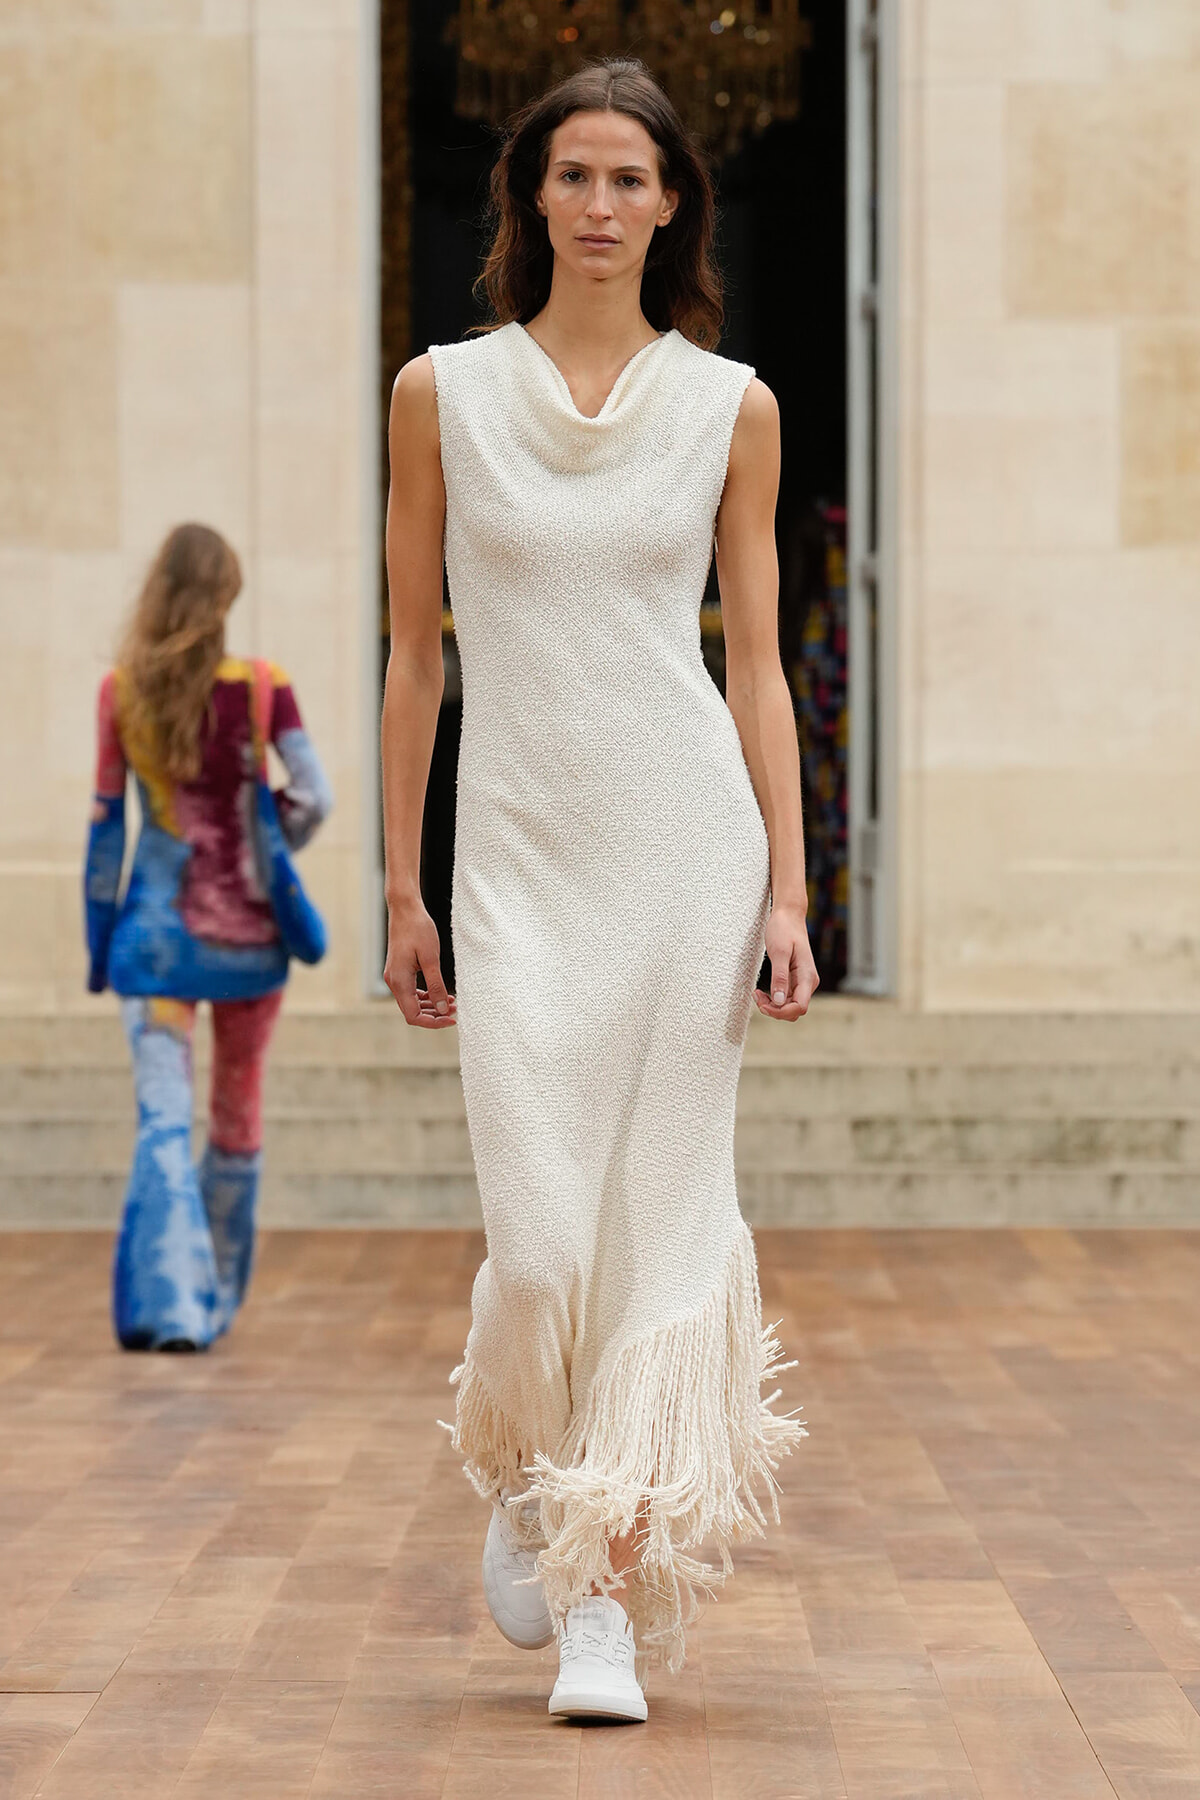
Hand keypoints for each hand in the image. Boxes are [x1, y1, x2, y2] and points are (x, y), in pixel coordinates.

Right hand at [383, 895, 456, 1028]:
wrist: (405, 909)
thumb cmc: (418, 929)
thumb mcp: (431, 959)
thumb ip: (436, 986)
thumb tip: (443, 1009)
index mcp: (399, 981)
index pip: (413, 1016)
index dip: (433, 1022)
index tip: (452, 1019)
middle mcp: (393, 982)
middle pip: (412, 1012)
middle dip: (434, 1015)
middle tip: (455, 1011)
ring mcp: (395, 976)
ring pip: (412, 1002)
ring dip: (432, 1006)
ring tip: (452, 1002)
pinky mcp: (399, 970)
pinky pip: (412, 991)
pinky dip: (426, 995)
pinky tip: (442, 993)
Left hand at [753, 902, 818, 1021]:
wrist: (789, 915)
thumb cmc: (784, 929)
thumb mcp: (779, 952)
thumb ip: (779, 977)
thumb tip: (778, 1001)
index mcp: (807, 976)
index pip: (799, 1007)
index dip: (781, 1012)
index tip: (763, 1004)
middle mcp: (808, 982)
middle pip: (794, 1010)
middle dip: (775, 1009)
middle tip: (757, 997)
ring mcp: (802, 982)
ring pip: (789, 1005)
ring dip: (773, 1005)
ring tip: (757, 993)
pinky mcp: (795, 979)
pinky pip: (786, 997)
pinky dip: (773, 998)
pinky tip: (762, 991)